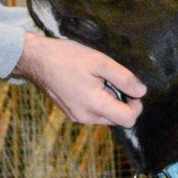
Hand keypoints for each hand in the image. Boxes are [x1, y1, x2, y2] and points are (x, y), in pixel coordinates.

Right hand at [13, 32, 145, 126]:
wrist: (36, 60)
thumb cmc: (66, 57)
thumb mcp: (100, 62)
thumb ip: (124, 78)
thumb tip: (141, 91)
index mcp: (94, 106)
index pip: (128, 120)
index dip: (136, 105)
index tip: (131, 88)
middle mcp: (86, 117)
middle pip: (117, 119)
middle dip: (122, 102)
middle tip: (112, 80)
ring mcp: (77, 117)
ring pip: (105, 116)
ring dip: (109, 101)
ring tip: (98, 80)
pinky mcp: (71, 113)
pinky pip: (93, 112)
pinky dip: (97, 101)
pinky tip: (88, 83)